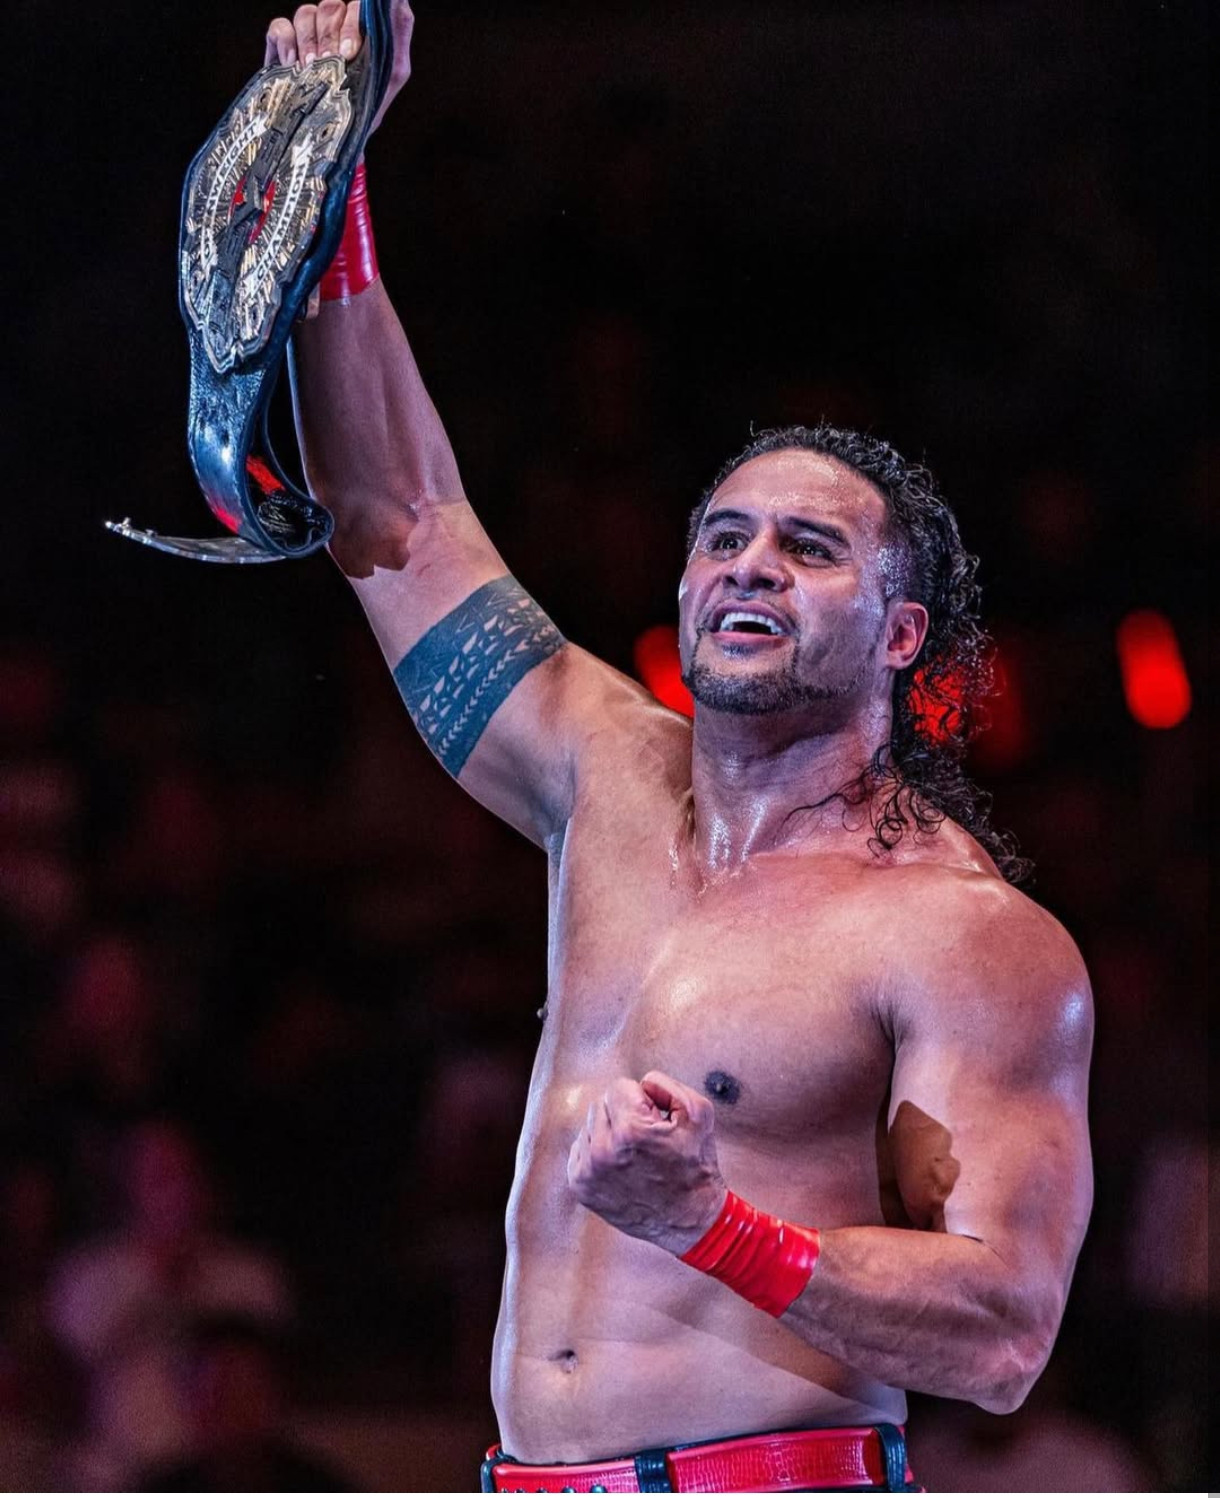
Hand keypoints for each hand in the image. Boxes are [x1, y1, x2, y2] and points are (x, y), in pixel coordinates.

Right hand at [264, 1, 414, 137]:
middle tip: (329, 65)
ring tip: (312, 70)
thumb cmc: (365, 111)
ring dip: (309, 43)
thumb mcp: (391, 75)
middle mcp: (336, 29)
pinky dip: (285, 43)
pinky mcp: (283, 46)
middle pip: (330, 7)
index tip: (349, 53)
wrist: (332, 144)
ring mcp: (309, 36)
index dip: (352, 23)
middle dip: (329, 38)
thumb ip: (399, 33)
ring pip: (306, 14)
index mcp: (361, 32)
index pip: (358, 6)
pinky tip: (293, 65)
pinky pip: (280, 26)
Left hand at [567, 1071, 726, 1254]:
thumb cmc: (696, 1165)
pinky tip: (621, 1165)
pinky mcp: (580, 1186)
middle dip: (623, 1114)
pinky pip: (580, 1149)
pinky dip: (598, 1152)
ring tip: (635, 1154)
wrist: (690, 1219)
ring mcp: (588, 1171)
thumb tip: (641, 1084)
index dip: (642, 1100)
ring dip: (610, 1132)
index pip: (618, 1087)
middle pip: (601, 1104)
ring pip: (590, 1126)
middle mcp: (603, 1151)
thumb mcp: (699, 1113)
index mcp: (630, 1130)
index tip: (655, 1121)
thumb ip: (666, 1085)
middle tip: (646, 1139)